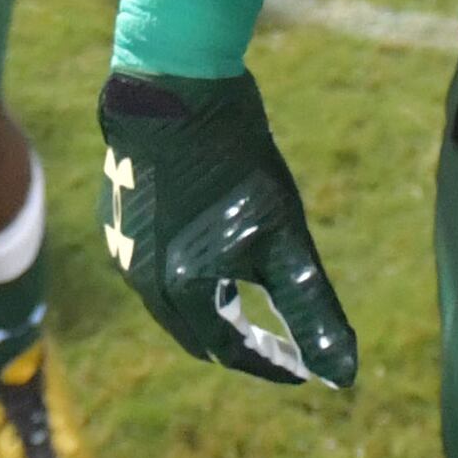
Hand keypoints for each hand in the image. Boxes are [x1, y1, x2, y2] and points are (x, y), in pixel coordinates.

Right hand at [96, 67, 357, 386]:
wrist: (174, 82)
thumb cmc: (237, 159)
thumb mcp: (286, 238)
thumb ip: (312, 311)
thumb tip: (344, 374)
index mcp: (182, 292)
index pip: (231, 351)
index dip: (271, 363)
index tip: (301, 368)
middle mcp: (142, 280)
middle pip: (196, 331)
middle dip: (238, 340)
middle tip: (276, 341)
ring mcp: (121, 245)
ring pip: (170, 298)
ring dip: (208, 305)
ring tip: (242, 295)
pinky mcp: (113, 213)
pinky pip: (150, 262)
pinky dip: (183, 270)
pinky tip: (205, 247)